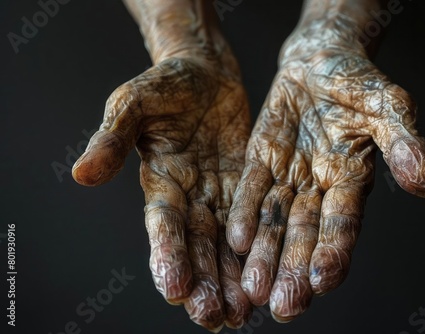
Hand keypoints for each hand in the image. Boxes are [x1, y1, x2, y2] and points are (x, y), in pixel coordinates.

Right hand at [72, 53, 252, 330]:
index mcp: (160, 182)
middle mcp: (189, 198)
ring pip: (224, 245)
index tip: (175, 289)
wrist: (203, 73)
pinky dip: (255, 252)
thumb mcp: (135, 104)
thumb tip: (82, 174)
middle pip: (195, 247)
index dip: (167, 256)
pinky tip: (266, 277)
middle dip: (203, 283)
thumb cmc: (164, 85)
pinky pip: (251, 224)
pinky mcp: (245, 188)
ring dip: (231, 279)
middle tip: (214, 318)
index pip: (163, 225)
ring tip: (241, 314)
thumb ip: (113, 138)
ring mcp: (218, 195)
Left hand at [225, 12, 424, 321]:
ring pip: (274, 221)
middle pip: (304, 235)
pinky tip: (236, 240)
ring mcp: (288, 176)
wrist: (320, 60)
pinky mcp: (261, 160)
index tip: (322, 280)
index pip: (343, 225)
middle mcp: (318, 188)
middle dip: (293, 270)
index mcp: (352, 182)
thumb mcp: (388, 106)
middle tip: (283, 307)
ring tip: (252, 289)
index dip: (334, 251)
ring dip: (264, 255)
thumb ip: (404, 143)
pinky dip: (245, 214)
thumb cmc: (359, 82)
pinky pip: (252, 190)